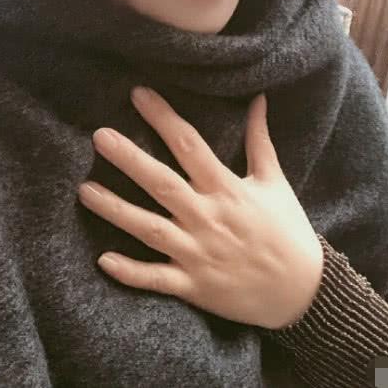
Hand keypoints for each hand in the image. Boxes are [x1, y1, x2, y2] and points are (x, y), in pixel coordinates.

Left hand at [77, 86, 323, 329]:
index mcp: (227, 189)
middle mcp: (208, 218)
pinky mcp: (194, 286)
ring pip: (150, 229)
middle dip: (130, 160)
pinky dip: (131, 272)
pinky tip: (102, 260)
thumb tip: (257, 98)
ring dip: (116, 211)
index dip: (163, 118)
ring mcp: (198, 254)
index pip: (189, 145)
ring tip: (83, 191)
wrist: (304, 293)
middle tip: (99, 137)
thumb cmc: (287, 231)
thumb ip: (260, 140)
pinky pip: (157, 279)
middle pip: (162, 184)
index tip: (138, 94)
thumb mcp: (275, 181)